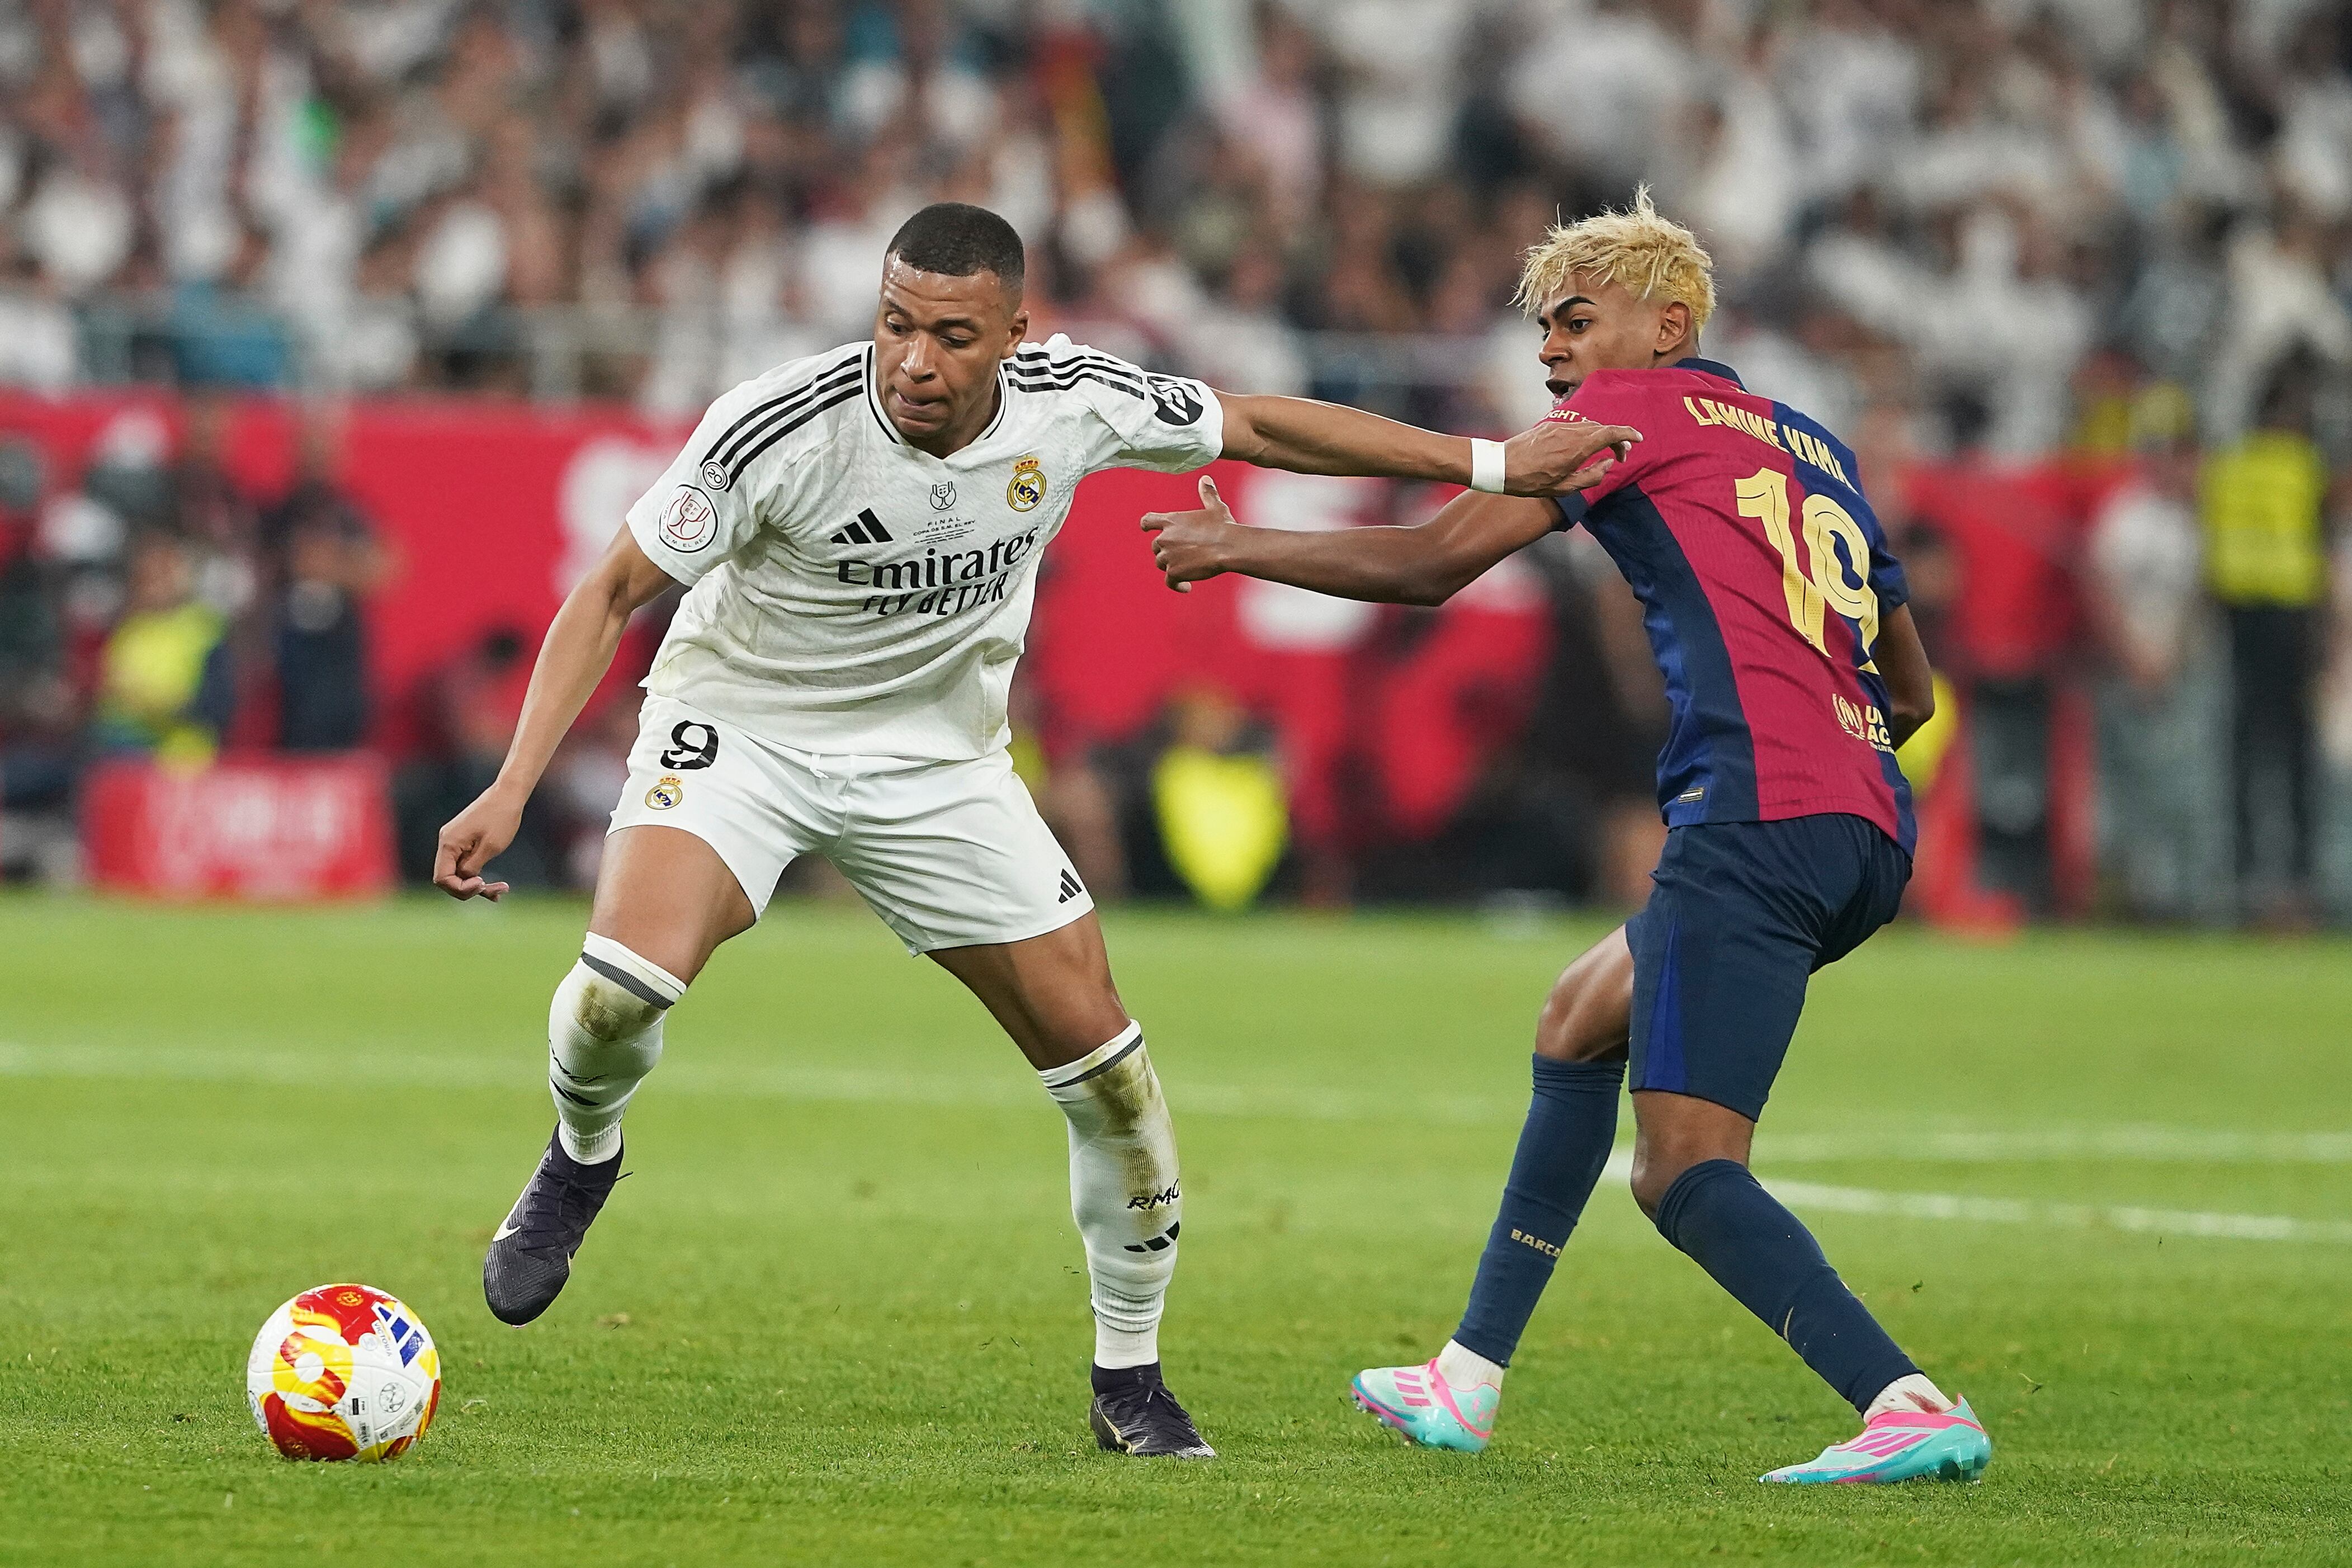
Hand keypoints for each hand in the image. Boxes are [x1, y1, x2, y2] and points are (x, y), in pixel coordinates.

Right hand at [434, 787, 522, 899]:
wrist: (507, 795)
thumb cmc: (501, 818)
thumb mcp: (490, 847)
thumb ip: (472, 866)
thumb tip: (464, 879)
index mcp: (449, 843)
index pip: (442, 878)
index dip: (460, 888)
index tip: (482, 884)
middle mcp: (446, 842)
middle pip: (448, 878)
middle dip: (470, 889)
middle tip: (496, 892)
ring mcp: (454, 841)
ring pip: (458, 873)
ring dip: (477, 885)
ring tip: (501, 890)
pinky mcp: (463, 841)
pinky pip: (464, 864)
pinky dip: (477, 875)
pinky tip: (495, 885)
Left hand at [1140, 475, 1238, 593]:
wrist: (1228, 546)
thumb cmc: (1224, 526)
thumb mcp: (1215, 507)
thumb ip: (1207, 494)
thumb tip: (1205, 479)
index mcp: (1171, 520)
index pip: (1147, 521)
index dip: (1146, 526)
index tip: (1146, 530)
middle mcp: (1165, 537)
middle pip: (1155, 547)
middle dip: (1166, 551)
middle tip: (1184, 555)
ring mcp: (1167, 556)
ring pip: (1162, 564)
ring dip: (1172, 567)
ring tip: (1190, 570)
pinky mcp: (1174, 572)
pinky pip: (1170, 581)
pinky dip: (1177, 585)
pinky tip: (1187, 588)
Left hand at [1500, 416, 1640, 496]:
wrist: (1500, 466)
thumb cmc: (1530, 482)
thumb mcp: (1564, 488)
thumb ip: (1592, 476)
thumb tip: (1608, 462)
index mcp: (1577, 447)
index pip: (1610, 432)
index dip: (1628, 434)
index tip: (1638, 439)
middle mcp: (1570, 431)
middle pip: (1602, 428)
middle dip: (1616, 439)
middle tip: (1621, 455)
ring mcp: (1559, 426)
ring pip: (1589, 426)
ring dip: (1601, 436)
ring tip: (1604, 451)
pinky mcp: (1549, 425)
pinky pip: (1575, 426)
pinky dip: (1586, 434)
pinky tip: (1583, 447)